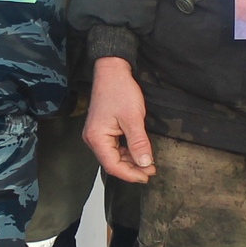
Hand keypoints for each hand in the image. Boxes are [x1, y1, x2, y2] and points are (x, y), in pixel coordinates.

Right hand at [83, 56, 155, 183]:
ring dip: (131, 161)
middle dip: (132, 169)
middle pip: (113, 163)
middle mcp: (93, 138)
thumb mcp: (133, 118)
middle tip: (151, 169)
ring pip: (114, 156)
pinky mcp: (103, 130)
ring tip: (148, 162)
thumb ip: (138, 143)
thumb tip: (144, 163)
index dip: (130, 174)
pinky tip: (139, 152)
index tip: (147, 175)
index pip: (113, 165)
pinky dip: (127, 152)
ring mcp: (97, 134)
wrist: (112, 71)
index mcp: (97, 137)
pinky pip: (115, 147)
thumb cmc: (119, 90)